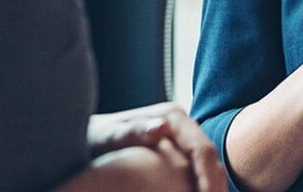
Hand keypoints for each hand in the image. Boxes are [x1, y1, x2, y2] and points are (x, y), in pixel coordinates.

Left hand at [88, 103, 225, 191]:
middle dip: (216, 189)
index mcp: (173, 117)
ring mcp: (181, 142)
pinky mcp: (176, 156)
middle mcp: (182, 127)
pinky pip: (196, 176)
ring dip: (211, 189)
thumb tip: (161, 126)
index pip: (204, 152)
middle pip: (211, 162)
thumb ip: (131, 132)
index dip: (210, 181)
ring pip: (207, 170)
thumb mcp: (106, 137)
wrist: (86, 141)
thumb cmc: (92, 139)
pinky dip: (200, 190)